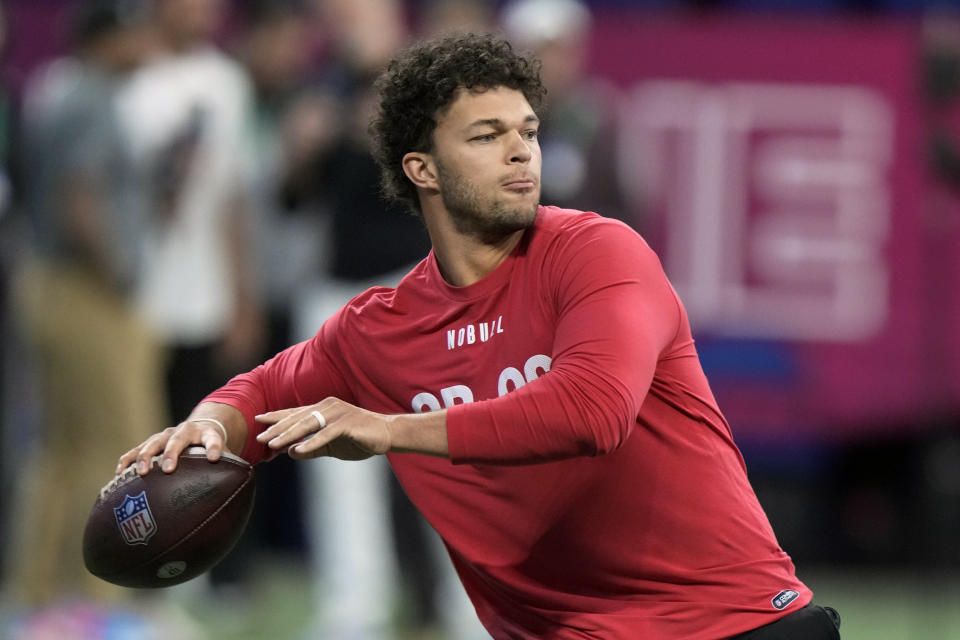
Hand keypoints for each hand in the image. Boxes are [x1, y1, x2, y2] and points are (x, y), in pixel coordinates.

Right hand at [116, 419, 227, 476]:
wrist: (201, 428)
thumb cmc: (213, 448)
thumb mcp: (225, 453)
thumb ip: (231, 468)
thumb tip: (240, 495)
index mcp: (207, 433)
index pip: (213, 439)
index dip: (214, 447)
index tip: (214, 457)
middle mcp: (185, 431)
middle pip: (177, 439)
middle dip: (172, 453)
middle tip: (168, 469)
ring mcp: (165, 435)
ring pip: (153, 442)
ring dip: (146, 456)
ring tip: (141, 472)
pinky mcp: (151, 442)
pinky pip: (136, 450)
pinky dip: (128, 460)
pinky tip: (119, 473)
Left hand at [255, 398, 391, 460]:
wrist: (387, 435)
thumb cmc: (360, 439)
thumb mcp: (331, 447)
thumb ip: (311, 449)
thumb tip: (291, 452)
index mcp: (323, 410)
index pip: (296, 413)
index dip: (277, 417)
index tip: (259, 421)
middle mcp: (328, 407)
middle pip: (298, 418)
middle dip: (277, 428)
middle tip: (259, 436)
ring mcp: (338, 414)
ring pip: (308, 424)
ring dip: (289, 435)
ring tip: (273, 444)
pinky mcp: (348, 423)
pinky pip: (326, 434)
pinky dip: (312, 442)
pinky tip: (298, 450)